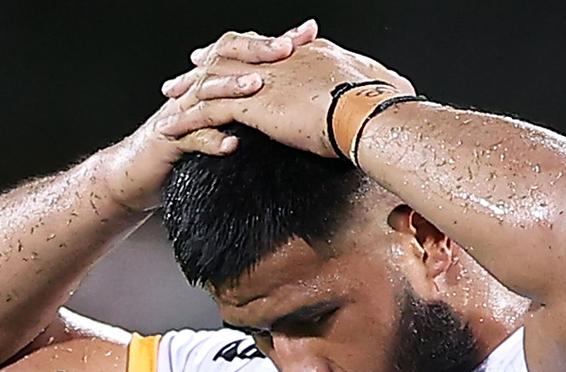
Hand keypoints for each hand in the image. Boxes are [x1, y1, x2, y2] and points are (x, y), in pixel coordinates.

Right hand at [99, 22, 318, 212]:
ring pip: (208, 94)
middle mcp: (198, 89)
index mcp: (214, 81)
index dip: (273, 42)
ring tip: (258, 86)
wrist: (139, 171)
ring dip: (232, 89)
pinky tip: (232, 144)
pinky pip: (193, 139)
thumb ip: (254, 105)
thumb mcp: (228, 119)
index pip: (245, 50)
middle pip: (226, 60)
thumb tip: (297, 93)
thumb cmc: (188, 144)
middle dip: (255, 53)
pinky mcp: (172, 140)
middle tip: (285, 48)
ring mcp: (183, 112)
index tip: (306, 35)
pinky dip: (212, 142)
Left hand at [156, 29, 413, 157]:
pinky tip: (172, 129)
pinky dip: (188, 119)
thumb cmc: (383, 104)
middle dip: (208, 63)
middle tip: (188, 70)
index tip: (236, 56)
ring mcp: (263, 80)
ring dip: (190, 90)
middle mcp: (280, 61)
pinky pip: (208, 111)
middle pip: (234, 56)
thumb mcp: (382, 84)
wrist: (370, 113)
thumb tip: (396, 86)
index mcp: (308, 54)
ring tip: (170, 98)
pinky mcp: (252, 105)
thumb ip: (377, 82)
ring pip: (214, 80)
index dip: (250, 51)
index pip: (270, 49)